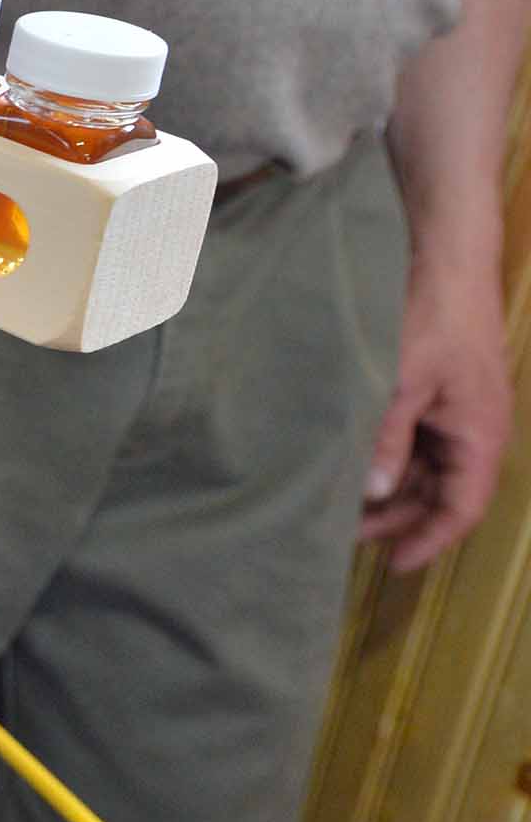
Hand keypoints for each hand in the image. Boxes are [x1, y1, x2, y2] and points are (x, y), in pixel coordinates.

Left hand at [362, 259, 514, 573]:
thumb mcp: (401, 381)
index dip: (427, 541)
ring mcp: (457, 410)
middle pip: (441, 493)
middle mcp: (474, 429)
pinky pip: (417, 440)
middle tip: (343, 534)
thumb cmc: (429, 315)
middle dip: (398, 518)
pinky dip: (390, 457)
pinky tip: (355, 463)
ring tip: (342, 505)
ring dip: (391, 489)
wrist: (444, 255)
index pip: (460, 508)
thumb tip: (372, 491)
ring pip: (426, 468)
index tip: (393, 566)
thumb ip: (386, 438)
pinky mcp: (437, 391)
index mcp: (479, 435)